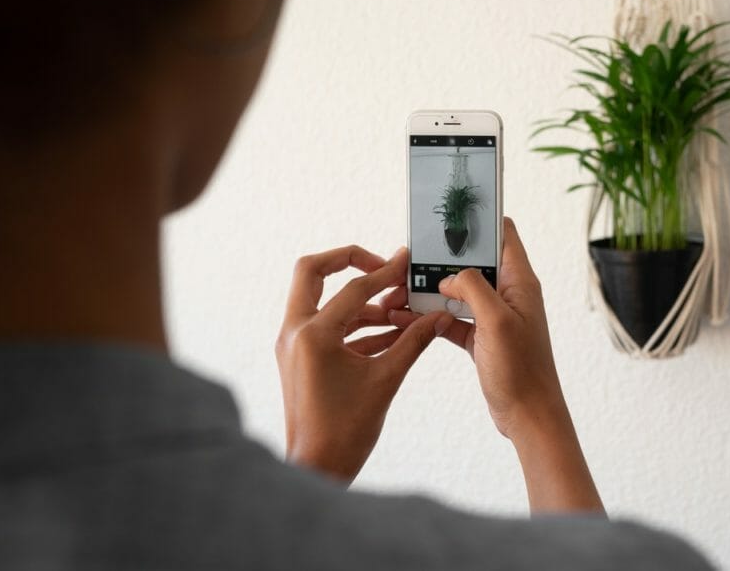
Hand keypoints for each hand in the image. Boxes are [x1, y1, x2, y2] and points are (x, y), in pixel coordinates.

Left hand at [275, 245, 453, 481]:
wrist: (318, 468)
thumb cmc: (344, 432)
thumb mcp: (386, 379)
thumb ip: (413, 342)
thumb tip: (437, 318)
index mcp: (313, 335)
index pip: (354, 289)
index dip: (386, 274)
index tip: (406, 263)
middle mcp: (295, 333)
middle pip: (312, 273)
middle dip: (347, 261)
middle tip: (381, 266)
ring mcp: (293, 345)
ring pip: (322, 301)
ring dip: (359, 301)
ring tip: (397, 310)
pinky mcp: (299, 358)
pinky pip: (326, 327)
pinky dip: (355, 325)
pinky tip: (388, 333)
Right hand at [390, 217, 561, 440]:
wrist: (528, 416)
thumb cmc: (522, 371)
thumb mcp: (496, 321)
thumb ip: (472, 288)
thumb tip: (447, 277)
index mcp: (519, 282)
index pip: (503, 234)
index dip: (481, 219)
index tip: (451, 211)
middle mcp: (508, 294)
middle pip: (472, 262)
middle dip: (441, 259)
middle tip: (411, 258)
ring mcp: (494, 316)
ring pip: (457, 291)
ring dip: (430, 290)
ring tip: (399, 290)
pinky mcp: (481, 337)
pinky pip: (451, 318)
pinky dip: (430, 317)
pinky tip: (405, 318)